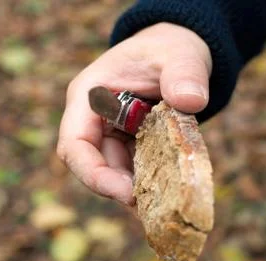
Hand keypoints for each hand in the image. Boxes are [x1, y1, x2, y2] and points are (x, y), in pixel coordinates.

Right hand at [57, 23, 212, 204]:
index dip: (93, 174)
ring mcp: (114, 133)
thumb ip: (185, 75)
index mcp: (89, 97)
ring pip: (117, 172)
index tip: (125, 193)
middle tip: (154, 206)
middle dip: (121, 188)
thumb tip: (191, 101)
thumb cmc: (169, 49)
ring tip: (166, 203)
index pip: (74, 144)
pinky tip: (171, 191)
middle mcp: (95, 120)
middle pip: (95, 166)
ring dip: (139, 188)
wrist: (178, 53)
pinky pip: (137, 168)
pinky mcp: (133, 143)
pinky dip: (152, 180)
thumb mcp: (179, 55)